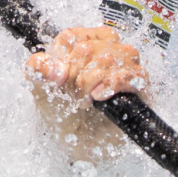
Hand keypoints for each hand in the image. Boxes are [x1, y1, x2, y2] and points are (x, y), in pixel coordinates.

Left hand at [26, 26, 147, 105]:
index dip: (61, 59)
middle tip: (72, 95)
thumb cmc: (62, 111)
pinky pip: (133, 74)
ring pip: (109, 58)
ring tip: (86, 99)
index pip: (71, 36)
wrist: (79, 140)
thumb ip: (37, 70)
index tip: (57, 77)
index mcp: (82, 41)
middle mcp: (106, 48)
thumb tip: (45, 65)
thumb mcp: (41, 87)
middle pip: (88, 48)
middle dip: (74, 76)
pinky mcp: (140, 85)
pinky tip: (100, 96)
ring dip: (91, 82)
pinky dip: (113, 84)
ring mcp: (125, 65)